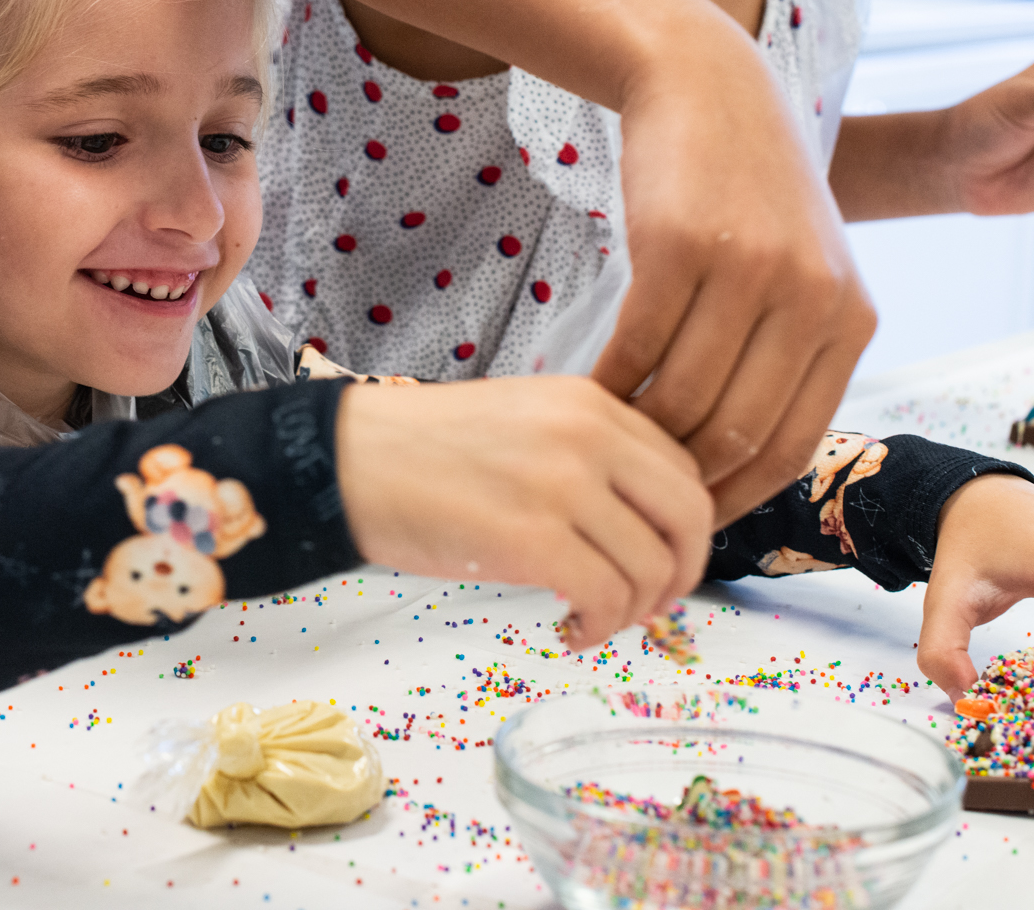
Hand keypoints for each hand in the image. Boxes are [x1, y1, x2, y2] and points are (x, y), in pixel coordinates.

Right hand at [335, 378, 711, 648]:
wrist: (345, 460)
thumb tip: (637, 528)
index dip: (683, 528)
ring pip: (651, 566)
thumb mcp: (521, 422)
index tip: (657, 560)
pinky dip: (599, 627)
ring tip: (594, 619)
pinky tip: (570, 630)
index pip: (681, 468)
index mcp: (588, 402)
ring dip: (634, 609)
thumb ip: (584, 454)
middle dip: (681, 571)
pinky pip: (605, 596)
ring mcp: (562, 486)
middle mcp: (586, 435)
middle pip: (688, 516)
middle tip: (650, 603)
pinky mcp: (530, 538)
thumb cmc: (421, 450)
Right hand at [595, 46, 876, 526]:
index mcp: (850, 320)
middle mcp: (812, 299)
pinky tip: (590, 392)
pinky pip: (638, 345)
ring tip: (609, 444)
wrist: (708, 91)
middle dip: (680, 477)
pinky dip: (610, 383)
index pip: (791, 446)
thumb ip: (788, 356)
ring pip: (685, 396)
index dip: (734, 498)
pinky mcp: (683, 246)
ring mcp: (749, 270)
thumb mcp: (799, 272)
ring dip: (640, 433)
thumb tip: (741, 466)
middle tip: (634, 494)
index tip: (686, 520)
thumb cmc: (746, 194)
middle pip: (737, 432)